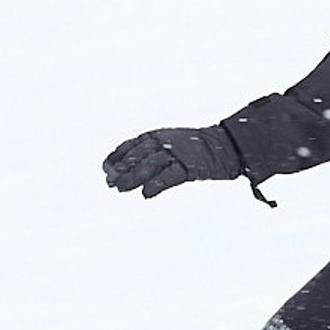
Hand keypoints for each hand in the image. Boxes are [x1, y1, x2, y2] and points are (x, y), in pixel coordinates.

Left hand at [103, 125, 243, 198]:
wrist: (225, 146)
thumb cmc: (193, 148)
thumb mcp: (169, 144)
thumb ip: (149, 152)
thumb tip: (122, 169)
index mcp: (158, 135)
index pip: (132, 144)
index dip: (117, 156)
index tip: (105, 168)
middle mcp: (165, 142)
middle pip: (138, 155)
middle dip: (122, 168)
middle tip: (110, 182)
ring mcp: (178, 153)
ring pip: (150, 165)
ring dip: (133, 177)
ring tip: (120, 189)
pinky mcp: (190, 166)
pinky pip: (170, 176)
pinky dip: (157, 184)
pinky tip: (146, 194)